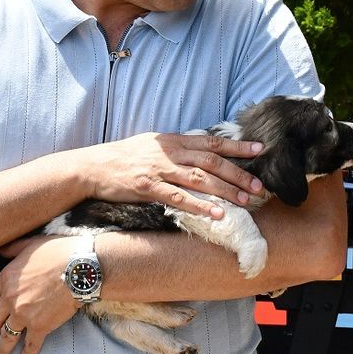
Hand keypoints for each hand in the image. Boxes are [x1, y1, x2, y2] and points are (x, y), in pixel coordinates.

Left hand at [0, 236, 79, 353]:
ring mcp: (24, 314)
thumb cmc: (57, 252)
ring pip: (7, 336)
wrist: (78, 269)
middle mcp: (11, 299)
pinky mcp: (40, 326)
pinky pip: (30, 344)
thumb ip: (11, 249)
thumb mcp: (29, 244)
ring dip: (1, 349)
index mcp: (6, 279)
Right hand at [87, 131, 263, 218]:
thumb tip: (201, 152)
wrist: (92, 167)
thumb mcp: (152, 144)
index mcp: (172, 140)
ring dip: (225, 190)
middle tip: (259, 186)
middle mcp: (169, 153)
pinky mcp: (147, 188)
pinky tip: (216, 214)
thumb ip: (176, 148)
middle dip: (238, 174)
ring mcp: (158, 170)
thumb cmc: (123, 157)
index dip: (237, 146)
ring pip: (199, 179)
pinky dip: (199, 205)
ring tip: (245, 201)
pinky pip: (178, 198)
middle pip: (211, 162)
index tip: (260, 149)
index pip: (212, 141)